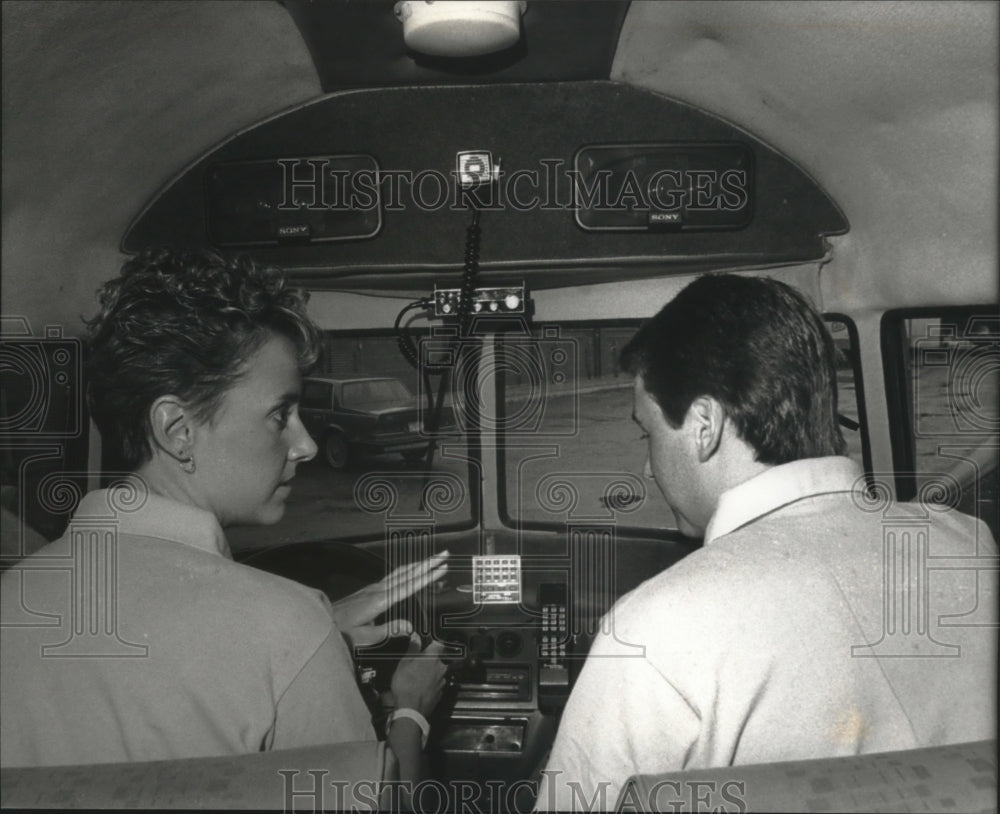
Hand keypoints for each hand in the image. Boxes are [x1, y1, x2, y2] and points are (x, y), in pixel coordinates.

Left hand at [329, 551, 447, 646]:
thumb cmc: (342, 633)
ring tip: (432, 558)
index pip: (408, 586)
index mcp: (379, 600)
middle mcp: (377, 590)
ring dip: (418, 564)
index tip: (441, 568)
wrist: (321, 622)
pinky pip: (393, 576)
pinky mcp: (369, 590)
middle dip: (427, 563)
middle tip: (443, 554)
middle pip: (407, 573)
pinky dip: (406, 570)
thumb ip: (387, 630)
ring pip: (400, 572)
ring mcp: (372, 588)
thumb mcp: (364, 637)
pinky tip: (410, 570)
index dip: (426, 577)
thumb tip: (409, 626)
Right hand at [390, 635, 446, 717]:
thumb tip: (416, 636)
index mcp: (432, 658)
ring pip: (437, 672)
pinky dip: (431, 684)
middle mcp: (441, 668)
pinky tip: (421, 687)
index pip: (438, 644)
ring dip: (430, 672)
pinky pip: (436, 684)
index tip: (425, 646)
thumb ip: (412, 648)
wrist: (411, 710)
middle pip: (438, 659)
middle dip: (429, 660)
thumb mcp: (404, 663)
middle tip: (416, 664)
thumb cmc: (405, 684)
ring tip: (417, 677)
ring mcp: (442, 681)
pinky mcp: (441, 693)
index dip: (432, 644)